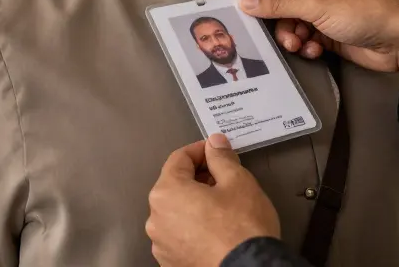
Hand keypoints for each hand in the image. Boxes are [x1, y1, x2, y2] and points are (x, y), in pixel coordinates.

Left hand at [146, 134, 278, 266]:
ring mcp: (161, 243)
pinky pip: (179, 235)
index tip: (217, 151)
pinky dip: (193, 228)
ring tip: (222, 207)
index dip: (201, 151)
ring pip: (176, 212)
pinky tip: (214, 230)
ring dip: (194, 204)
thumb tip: (215, 144)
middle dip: (198, 178)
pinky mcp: (171, 262)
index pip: (179, 158)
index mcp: (166, 192)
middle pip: (175, 186)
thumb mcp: (238, 181)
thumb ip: (221, 158)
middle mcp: (156, 218)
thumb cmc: (242, 228)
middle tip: (224, 179)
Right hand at [239, 0, 398, 72]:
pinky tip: (315, 50)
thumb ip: (278, 3)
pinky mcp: (329, 32)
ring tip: (299, 45)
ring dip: (291, 35)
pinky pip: (305, 36)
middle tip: (276, 35)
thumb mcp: (316, 4)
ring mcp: (324, 10)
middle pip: (281, 0)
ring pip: (292, 21)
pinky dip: (306, 45)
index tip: (243, 7)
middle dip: (277, 19)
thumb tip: (245, 0)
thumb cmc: (362, 10)